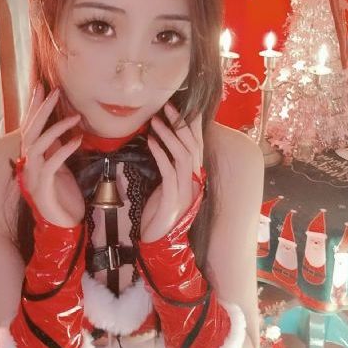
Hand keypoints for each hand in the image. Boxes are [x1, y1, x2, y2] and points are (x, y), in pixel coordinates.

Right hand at [19, 83, 84, 226]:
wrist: (63, 226)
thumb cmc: (63, 197)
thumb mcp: (61, 167)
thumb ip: (56, 149)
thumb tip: (61, 128)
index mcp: (33, 159)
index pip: (30, 128)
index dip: (34, 107)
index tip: (42, 87)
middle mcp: (29, 166)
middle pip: (30, 131)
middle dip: (42, 110)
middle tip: (55, 91)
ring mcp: (33, 177)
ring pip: (37, 146)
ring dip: (56, 129)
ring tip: (75, 117)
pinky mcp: (43, 189)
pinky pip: (51, 165)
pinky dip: (63, 151)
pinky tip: (77, 141)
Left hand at [141, 102, 203, 242]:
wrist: (159, 242)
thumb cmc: (159, 212)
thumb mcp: (166, 185)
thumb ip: (169, 167)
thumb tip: (162, 143)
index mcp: (193, 176)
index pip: (197, 145)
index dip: (192, 125)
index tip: (183, 105)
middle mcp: (193, 180)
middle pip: (192, 145)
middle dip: (180, 124)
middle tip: (167, 106)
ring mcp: (185, 189)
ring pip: (182, 155)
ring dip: (168, 135)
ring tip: (155, 120)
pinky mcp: (173, 198)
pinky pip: (168, 170)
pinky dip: (160, 153)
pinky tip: (150, 141)